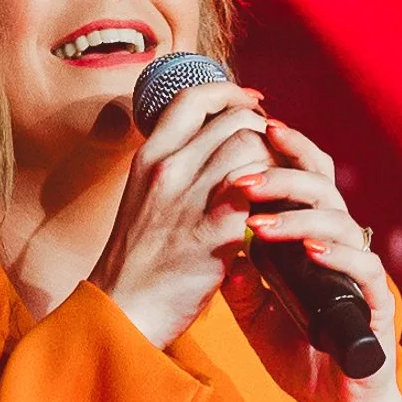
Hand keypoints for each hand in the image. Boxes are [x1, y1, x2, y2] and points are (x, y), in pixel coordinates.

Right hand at [87, 82, 270, 348]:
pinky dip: (275, 192)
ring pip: (249, 147)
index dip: (229, 92)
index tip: (252, 102)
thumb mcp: (145, 198)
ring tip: (279, 180)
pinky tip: (279, 207)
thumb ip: (175, 168)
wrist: (122, 309)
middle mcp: (167, 170)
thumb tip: (215, 144)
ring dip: (274, 159)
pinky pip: (256, 191)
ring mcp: (188, 199)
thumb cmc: (139, 259)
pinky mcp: (211, 233)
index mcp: (149, 157)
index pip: (193, 98)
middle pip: (232, 120)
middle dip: (264, 130)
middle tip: (276, 151)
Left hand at [219, 118, 401, 401]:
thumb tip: (224, 255)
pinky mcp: (376, 301)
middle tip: (243, 178)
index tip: (247, 137)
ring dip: (298, 216)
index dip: (281, 154)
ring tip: (260, 221)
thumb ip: (239, 286)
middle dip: (281, 176)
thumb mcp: (254, 317)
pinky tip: (310, 249)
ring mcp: (359, 270)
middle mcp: (339, 244)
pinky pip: (364, 267)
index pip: (302, 181)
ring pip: (340, 221)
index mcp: (311, 238)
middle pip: (322, 187)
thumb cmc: (298, 354)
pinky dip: (337, 254)